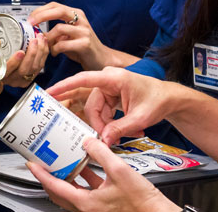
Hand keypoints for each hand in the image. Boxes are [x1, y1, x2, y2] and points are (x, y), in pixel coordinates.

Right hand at [1, 30, 49, 86]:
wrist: (0, 78)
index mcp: (0, 76)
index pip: (7, 71)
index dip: (14, 62)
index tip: (20, 52)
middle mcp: (12, 80)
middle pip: (24, 70)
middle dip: (32, 53)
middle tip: (34, 40)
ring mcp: (22, 80)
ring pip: (34, 68)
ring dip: (40, 51)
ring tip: (40, 38)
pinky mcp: (31, 78)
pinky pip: (40, 66)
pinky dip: (44, 54)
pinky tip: (44, 44)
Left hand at [28, 137, 178, 211]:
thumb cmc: (142, 202)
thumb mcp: (120, 171)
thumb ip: (102, 153)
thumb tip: (89, 142)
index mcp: (86, 203)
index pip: (55, 187)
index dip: (41, 174)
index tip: (32, 164)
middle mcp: (87, 209)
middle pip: (58, 193)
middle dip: (48, 177)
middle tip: (43, 162)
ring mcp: (95, 208)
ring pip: (71, 193)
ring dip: (65, 177)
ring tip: (62, 160)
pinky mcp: (104, 206)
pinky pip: (86, 191)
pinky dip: (82, 179)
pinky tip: (87, 165)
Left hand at [30, 2, 114, 70]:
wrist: (101, 59)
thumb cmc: (82, 47)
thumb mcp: (69, 35)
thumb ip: (56, 30)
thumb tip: (37, 30)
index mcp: (76, 14)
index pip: (55, 5)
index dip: (41, 10)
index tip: (30, 18)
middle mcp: (81, 20)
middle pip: (58, 11)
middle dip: (41, 16)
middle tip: (31, 24)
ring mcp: (84, 31)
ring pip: (59, 28)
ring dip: (48, 38)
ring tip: (46, 46)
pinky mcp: (85, 44)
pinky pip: (63, 44)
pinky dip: (55, 49)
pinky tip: (54, 53)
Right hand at [47, 67, 176, 144]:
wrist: (168, 99)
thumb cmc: (157, 100)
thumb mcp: (140, 118)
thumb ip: (120, 129)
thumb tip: (103, 140)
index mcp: (113, 78)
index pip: (83, 80)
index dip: (64, 86)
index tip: (49, 92)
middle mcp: (107, 81)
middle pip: (91, 106)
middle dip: (100, 125)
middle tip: (110, 139)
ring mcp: (107, 89)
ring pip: (96, 113)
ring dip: (109, 127)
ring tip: (128, 134)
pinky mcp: (109, 97)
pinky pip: (103, 114)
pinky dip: (112, 125)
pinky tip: (127, 131)